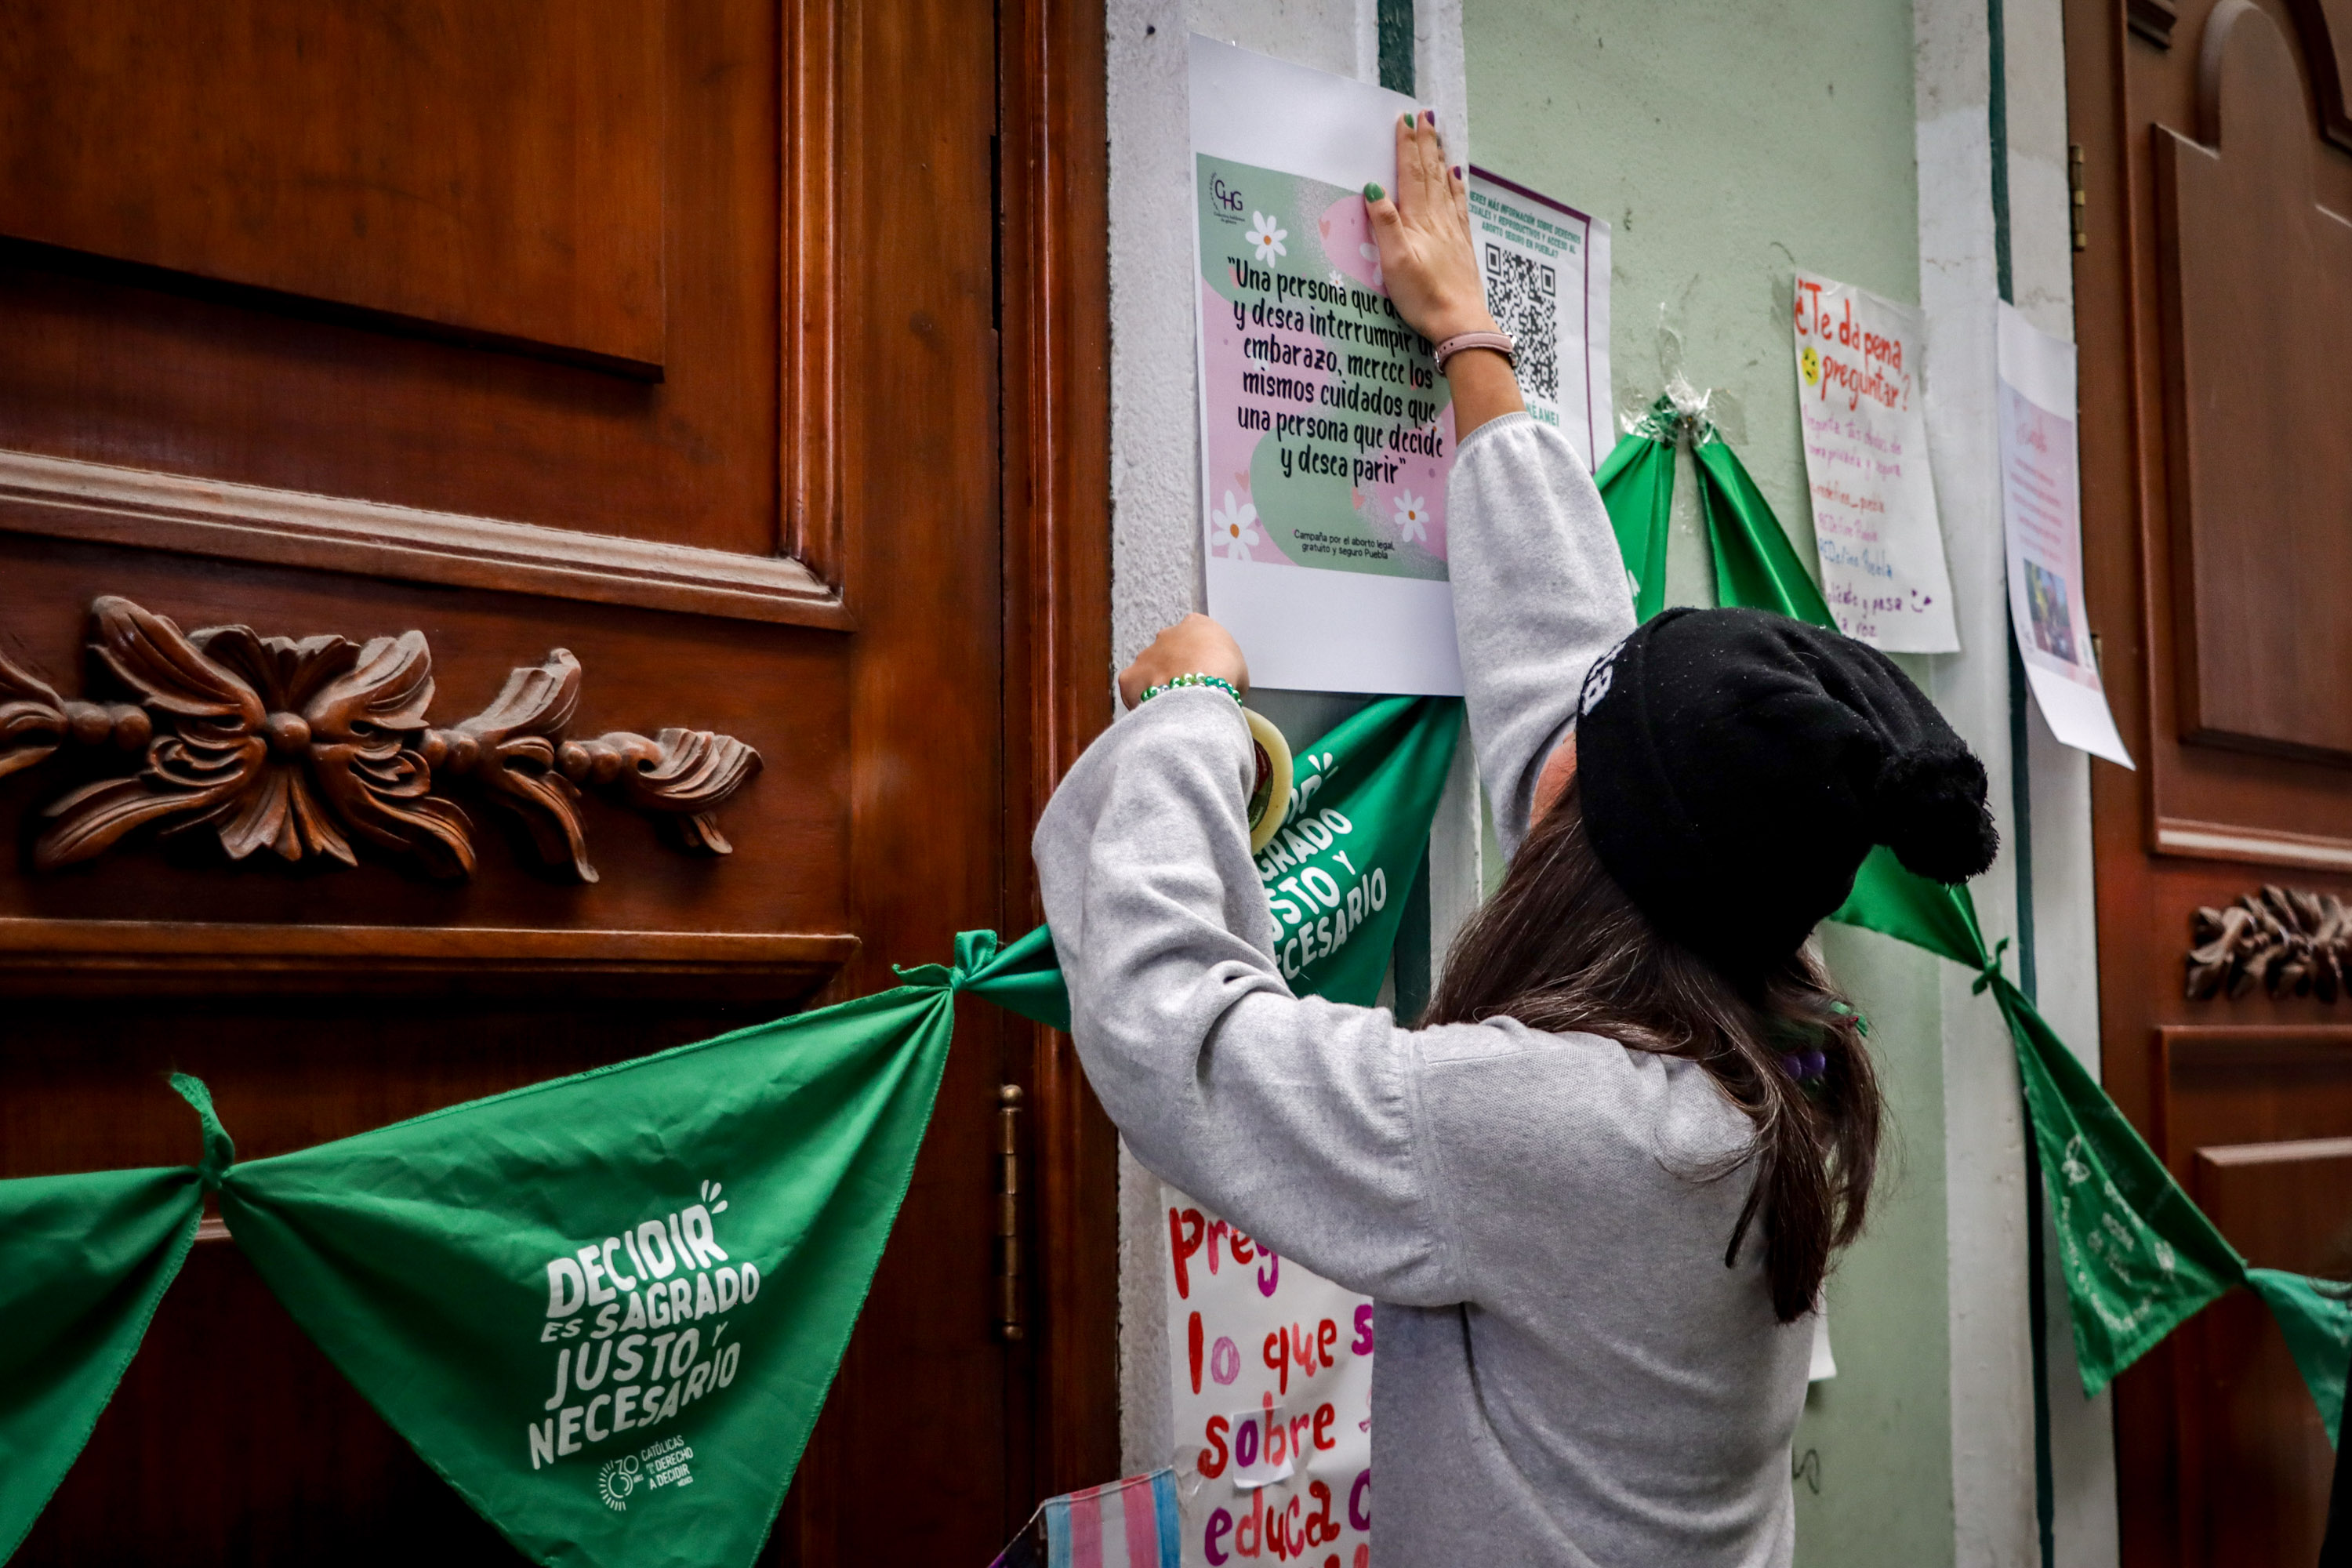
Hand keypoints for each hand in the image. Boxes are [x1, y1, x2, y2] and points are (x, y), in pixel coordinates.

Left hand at [1118, 614, 1249, 709]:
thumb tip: (1219, 690)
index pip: (1196, 637)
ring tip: (1174, 708)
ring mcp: (1146, 654)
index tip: (1206, 676)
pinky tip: (1157, 715)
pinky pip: (1134, 691)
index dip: (1200, 659)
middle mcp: (1168, 635)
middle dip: (1176, 671)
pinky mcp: (1130, 677)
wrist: (1201, 690)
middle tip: (1189, 694)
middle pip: (1170, 653)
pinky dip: (1142, 703)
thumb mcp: (1239, 672)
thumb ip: (1225, 674)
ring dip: (1159, 686)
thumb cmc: (1226, 676)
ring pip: (1150, 672)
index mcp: (1197, 626)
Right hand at [1365, 111, 1493, 346]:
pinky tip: (1456, 176)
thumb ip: (1385, 223)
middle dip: (1425, 142)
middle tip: (1424, 115)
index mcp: (1418, 219)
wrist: (1460, 322)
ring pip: (1445, 183)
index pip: (1411, 173)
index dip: (1407, 145)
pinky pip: (1458, 204)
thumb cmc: (1424, 296)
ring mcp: (1452, 229)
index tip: (1405, 118)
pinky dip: (1456, 185)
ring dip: (1439, 157)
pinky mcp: (1461, 243)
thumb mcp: (1394, 261)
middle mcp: (1438, 218)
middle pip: (1429, 172)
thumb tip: (1373, 188)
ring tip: (1438, 135)